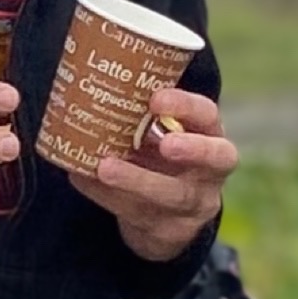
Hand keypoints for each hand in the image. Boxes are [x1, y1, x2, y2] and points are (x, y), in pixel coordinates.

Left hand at [67, 87, 237, 261]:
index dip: (187, 107)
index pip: (208, 115)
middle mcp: (210, 171)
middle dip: (191, 150)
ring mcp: (194, 205)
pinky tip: (83, 179)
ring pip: (173, 195)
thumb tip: (83, 66)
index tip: (156, 99)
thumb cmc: (154, 151)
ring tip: (104, 167)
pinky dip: (107, 197)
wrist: (164, 215)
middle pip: (214, 160)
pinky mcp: (169, 232)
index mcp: (207, 134)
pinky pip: (140, 215)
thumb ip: (136, 108)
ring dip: (136, 180)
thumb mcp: (156, 130)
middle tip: (165, 144)